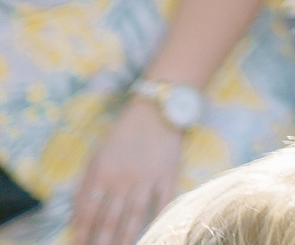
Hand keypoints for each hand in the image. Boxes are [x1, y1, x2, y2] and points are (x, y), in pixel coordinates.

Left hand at [72, 95, 180, 244]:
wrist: (157, 110)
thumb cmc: (123, 133)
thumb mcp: (97, 154)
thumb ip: (88, 183)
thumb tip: (79, 213)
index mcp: (101, 172)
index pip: (87, 210)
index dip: (82, 231)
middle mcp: (122, 179)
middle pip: (110, 218)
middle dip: (102, 240)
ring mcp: (146, 178)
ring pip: (134, 215)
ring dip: (127, 237)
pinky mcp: (168, 175)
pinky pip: (163, 201)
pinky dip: (159, 218)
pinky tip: (156, 232)